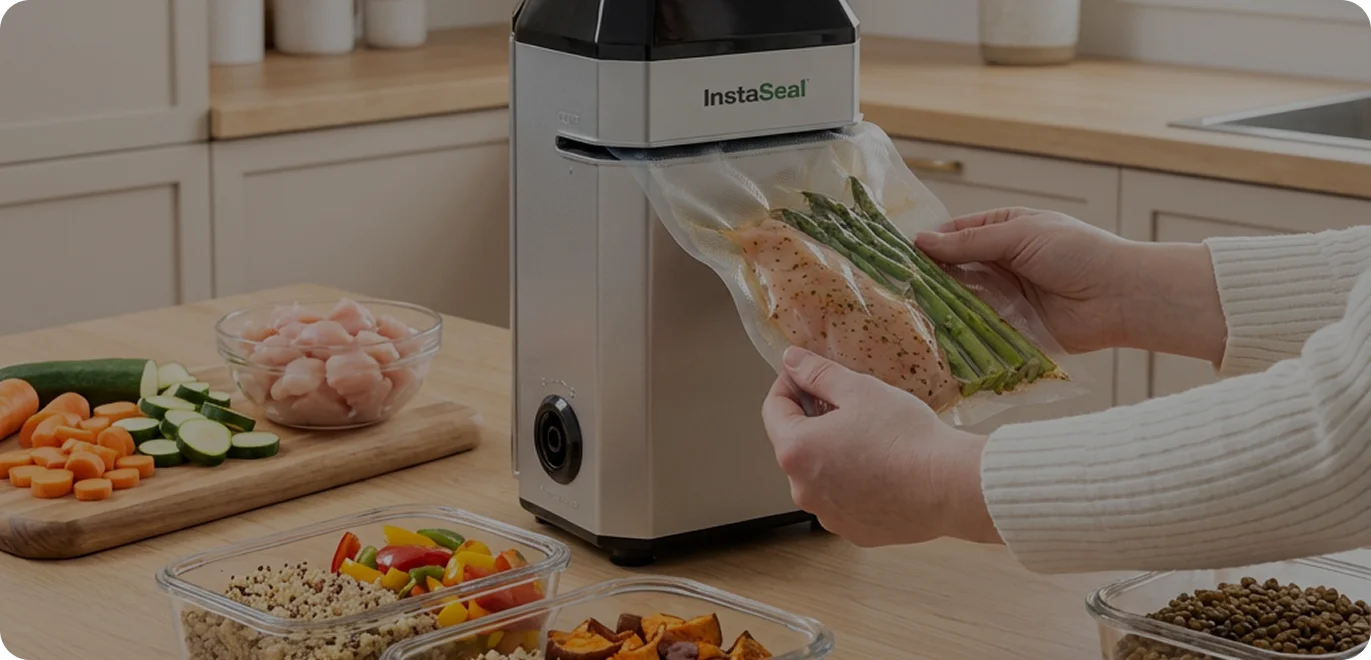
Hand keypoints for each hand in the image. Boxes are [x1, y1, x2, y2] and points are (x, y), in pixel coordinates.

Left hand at [761, 346, 1001, 547]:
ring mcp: (827, 514)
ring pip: (819, 474)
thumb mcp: (859, 389)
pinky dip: (854, 483)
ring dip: (833, 453)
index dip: (789, 385)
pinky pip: (843, 499)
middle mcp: (802, 489)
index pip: (773, 409)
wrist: (949, 485)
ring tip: (871, 438)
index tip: (807, 374)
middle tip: (848, 404)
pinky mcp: (853, 531)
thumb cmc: (905, 438)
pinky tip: (882, 468)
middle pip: (796, 443)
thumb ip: (817, 373)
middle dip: (814, 420)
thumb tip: (792, 361)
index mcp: (795, 450)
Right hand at [914, 207, 1226, 362]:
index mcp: (1004, 229)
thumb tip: (921, 242)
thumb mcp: (1020, 236)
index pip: (954, 234)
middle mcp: (1000, 263)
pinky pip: (977, 328)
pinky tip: (931, 333)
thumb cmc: (1079, 252)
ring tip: (904, 310)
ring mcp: (1004, 296)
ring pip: (960, 299)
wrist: (1120, 297)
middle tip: (892, 286)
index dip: (927, 244)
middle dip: (926, 276)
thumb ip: (969, 243)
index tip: (895, 255)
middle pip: (952, 269)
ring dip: (938, 304)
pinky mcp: (1010, 328)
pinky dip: (957, 330)